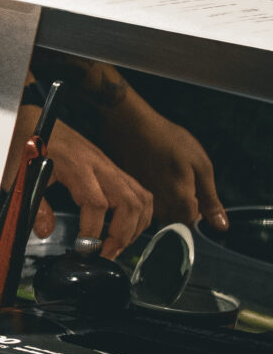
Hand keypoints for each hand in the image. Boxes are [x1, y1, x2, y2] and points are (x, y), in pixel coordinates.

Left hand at [31, 114, 154, 258]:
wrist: (33, 122)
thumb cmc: (25, 149)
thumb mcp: (20, 177)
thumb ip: (34, 205)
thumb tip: (45, 232)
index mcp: (75, 165)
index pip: (96, 203)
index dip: (93, 230)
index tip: (84, 250)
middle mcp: (99, 165)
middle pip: (129, 202)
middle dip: (122, 234)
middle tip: (105, 254)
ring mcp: (109, 166)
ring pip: (141, 198)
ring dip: (135, 226)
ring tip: (117, 245)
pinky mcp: (113, 169)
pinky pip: (139, 192)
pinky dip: (140, 214)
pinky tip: (125, 229)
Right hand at [99, 97, 225, 231]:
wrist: (132, 127)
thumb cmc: (169, 141)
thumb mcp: (201, 165)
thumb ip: (210, 199)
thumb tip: (221, 226)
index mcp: (179, 199)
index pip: (192, 220)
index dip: (197, 208)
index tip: (196, 192)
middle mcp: (159, 205)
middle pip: (175, 220)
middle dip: (181, 207)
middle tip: (181, 182)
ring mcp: (143, 200)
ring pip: (159, 214)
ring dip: (167, 204)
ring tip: (166, 179)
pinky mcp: (131, 194)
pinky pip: (146, 205)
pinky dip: (153, 196)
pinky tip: (153, 177)